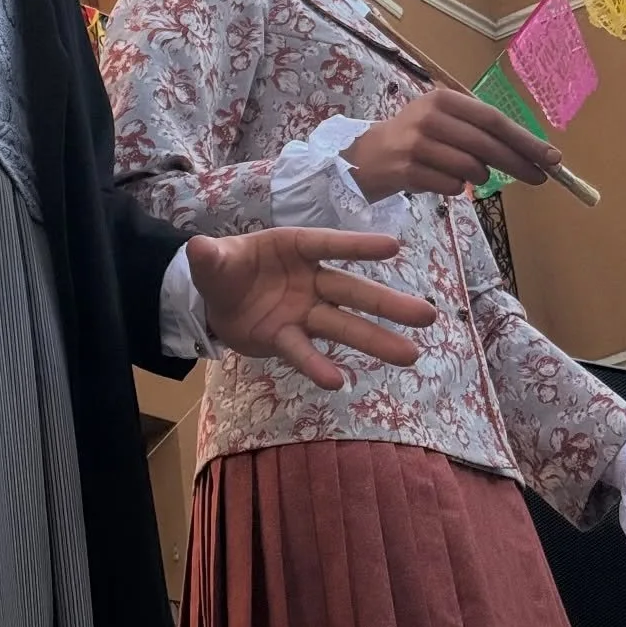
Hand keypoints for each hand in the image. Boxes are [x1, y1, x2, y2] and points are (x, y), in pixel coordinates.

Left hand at [185, 229, 435, 390]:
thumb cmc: (224, 268)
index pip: (329, 244)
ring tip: (411, 355)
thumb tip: (197, 248)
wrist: (211, 300)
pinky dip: (319, 366)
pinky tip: (340, 382)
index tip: (394, 247)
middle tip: (428, 316)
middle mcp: (307, 279)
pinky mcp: (287, 338)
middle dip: (387, 303)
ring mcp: (301, 311)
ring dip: (374, 340)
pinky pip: (305, 352)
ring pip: (341, 326)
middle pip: (350, 290)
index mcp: (293, 247)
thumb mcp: (211, 260)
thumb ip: (208, 256)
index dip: (358, 245)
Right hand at [343, 86, 562, 201]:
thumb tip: (530, 152)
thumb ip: (479, 130)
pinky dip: (456, 189)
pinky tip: (442, 180)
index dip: (525, 140)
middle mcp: (429, 117)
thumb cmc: (415, 137)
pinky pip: (452, 187)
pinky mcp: (408, 171)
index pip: (493, 120)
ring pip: (471, 169)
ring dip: (479, 177)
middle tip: (541, 178)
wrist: (366, 155)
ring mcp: (417, 145)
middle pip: (487, 145)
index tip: (552, 157)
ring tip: (468, 174)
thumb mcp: (443, 120)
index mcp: (443, 99)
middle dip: (519, 163)